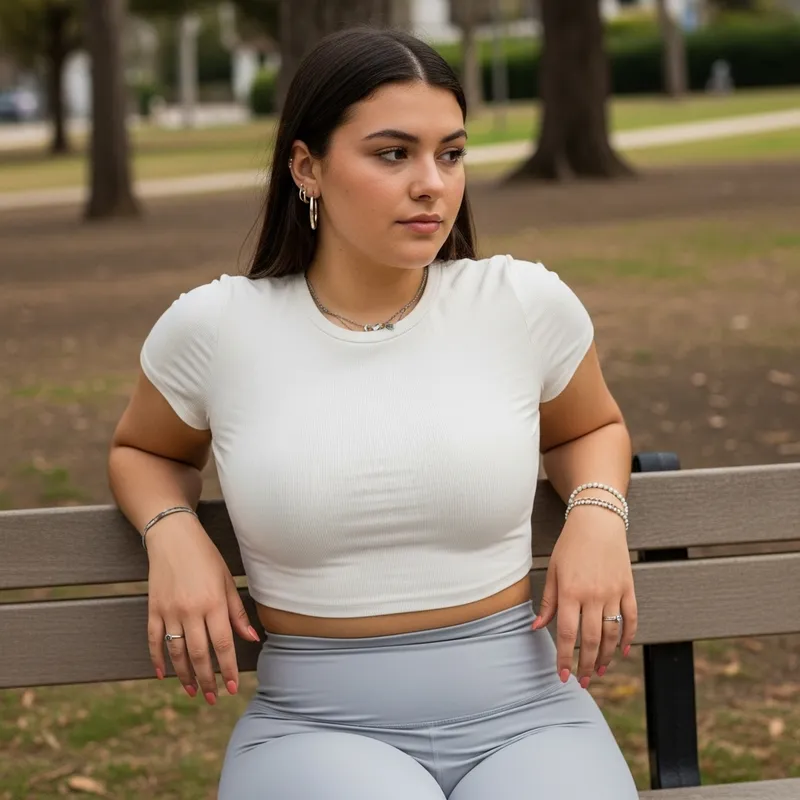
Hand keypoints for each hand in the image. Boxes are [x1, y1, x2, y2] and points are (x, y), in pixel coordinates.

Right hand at [145, 514, 260, 704]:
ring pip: (177, 652)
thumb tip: (252, 640)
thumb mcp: (227, 581)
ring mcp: (169, 611)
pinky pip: (154, 640)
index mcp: (213, 603)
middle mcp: (191, 610)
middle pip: (199, 654)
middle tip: (212, 698)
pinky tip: (164, 675)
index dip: (227, 669)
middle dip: (207, 679)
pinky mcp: (153, 609)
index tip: (231, 688)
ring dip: (185, 675)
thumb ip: (237, 613)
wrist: (173, 538)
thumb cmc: (206, 558)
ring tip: (193, 691)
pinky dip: (158, 659)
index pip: (223, 644)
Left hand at [532, 504, 636, 688]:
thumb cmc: (570, 545)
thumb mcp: (553, 571)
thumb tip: (536, 628)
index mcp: (570, 592)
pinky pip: (631, 619)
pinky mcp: (628, 588)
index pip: (566, 633)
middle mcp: (593, 595)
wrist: (597, 521)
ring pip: (612, 634)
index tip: (562, 676)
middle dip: (586, 665)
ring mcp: (613, 593)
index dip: (564, 657)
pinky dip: (628, 638)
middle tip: (583, 682)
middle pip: (591, 640)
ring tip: (599, 672)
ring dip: (606, 657)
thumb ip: (548, 602)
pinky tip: (621, 653)